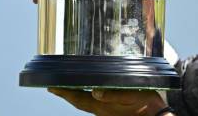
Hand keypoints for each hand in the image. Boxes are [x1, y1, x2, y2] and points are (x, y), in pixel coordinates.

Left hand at [48, 88, 172, 115]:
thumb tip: (95, 92)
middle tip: (53, 86)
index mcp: (103, 107)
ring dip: (75, 95)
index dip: (64, 93)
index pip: (78, 99)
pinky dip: (86, 96)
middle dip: (66, 94)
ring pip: (85, 102)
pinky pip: (94, 103)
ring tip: (66, 87)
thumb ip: (114, 95)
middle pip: (79, 101)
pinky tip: (89, 90)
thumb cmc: (146, 105)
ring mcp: (106, 111)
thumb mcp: (131, 96)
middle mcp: (101, 110)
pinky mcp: (112, 111)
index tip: (51, 87)